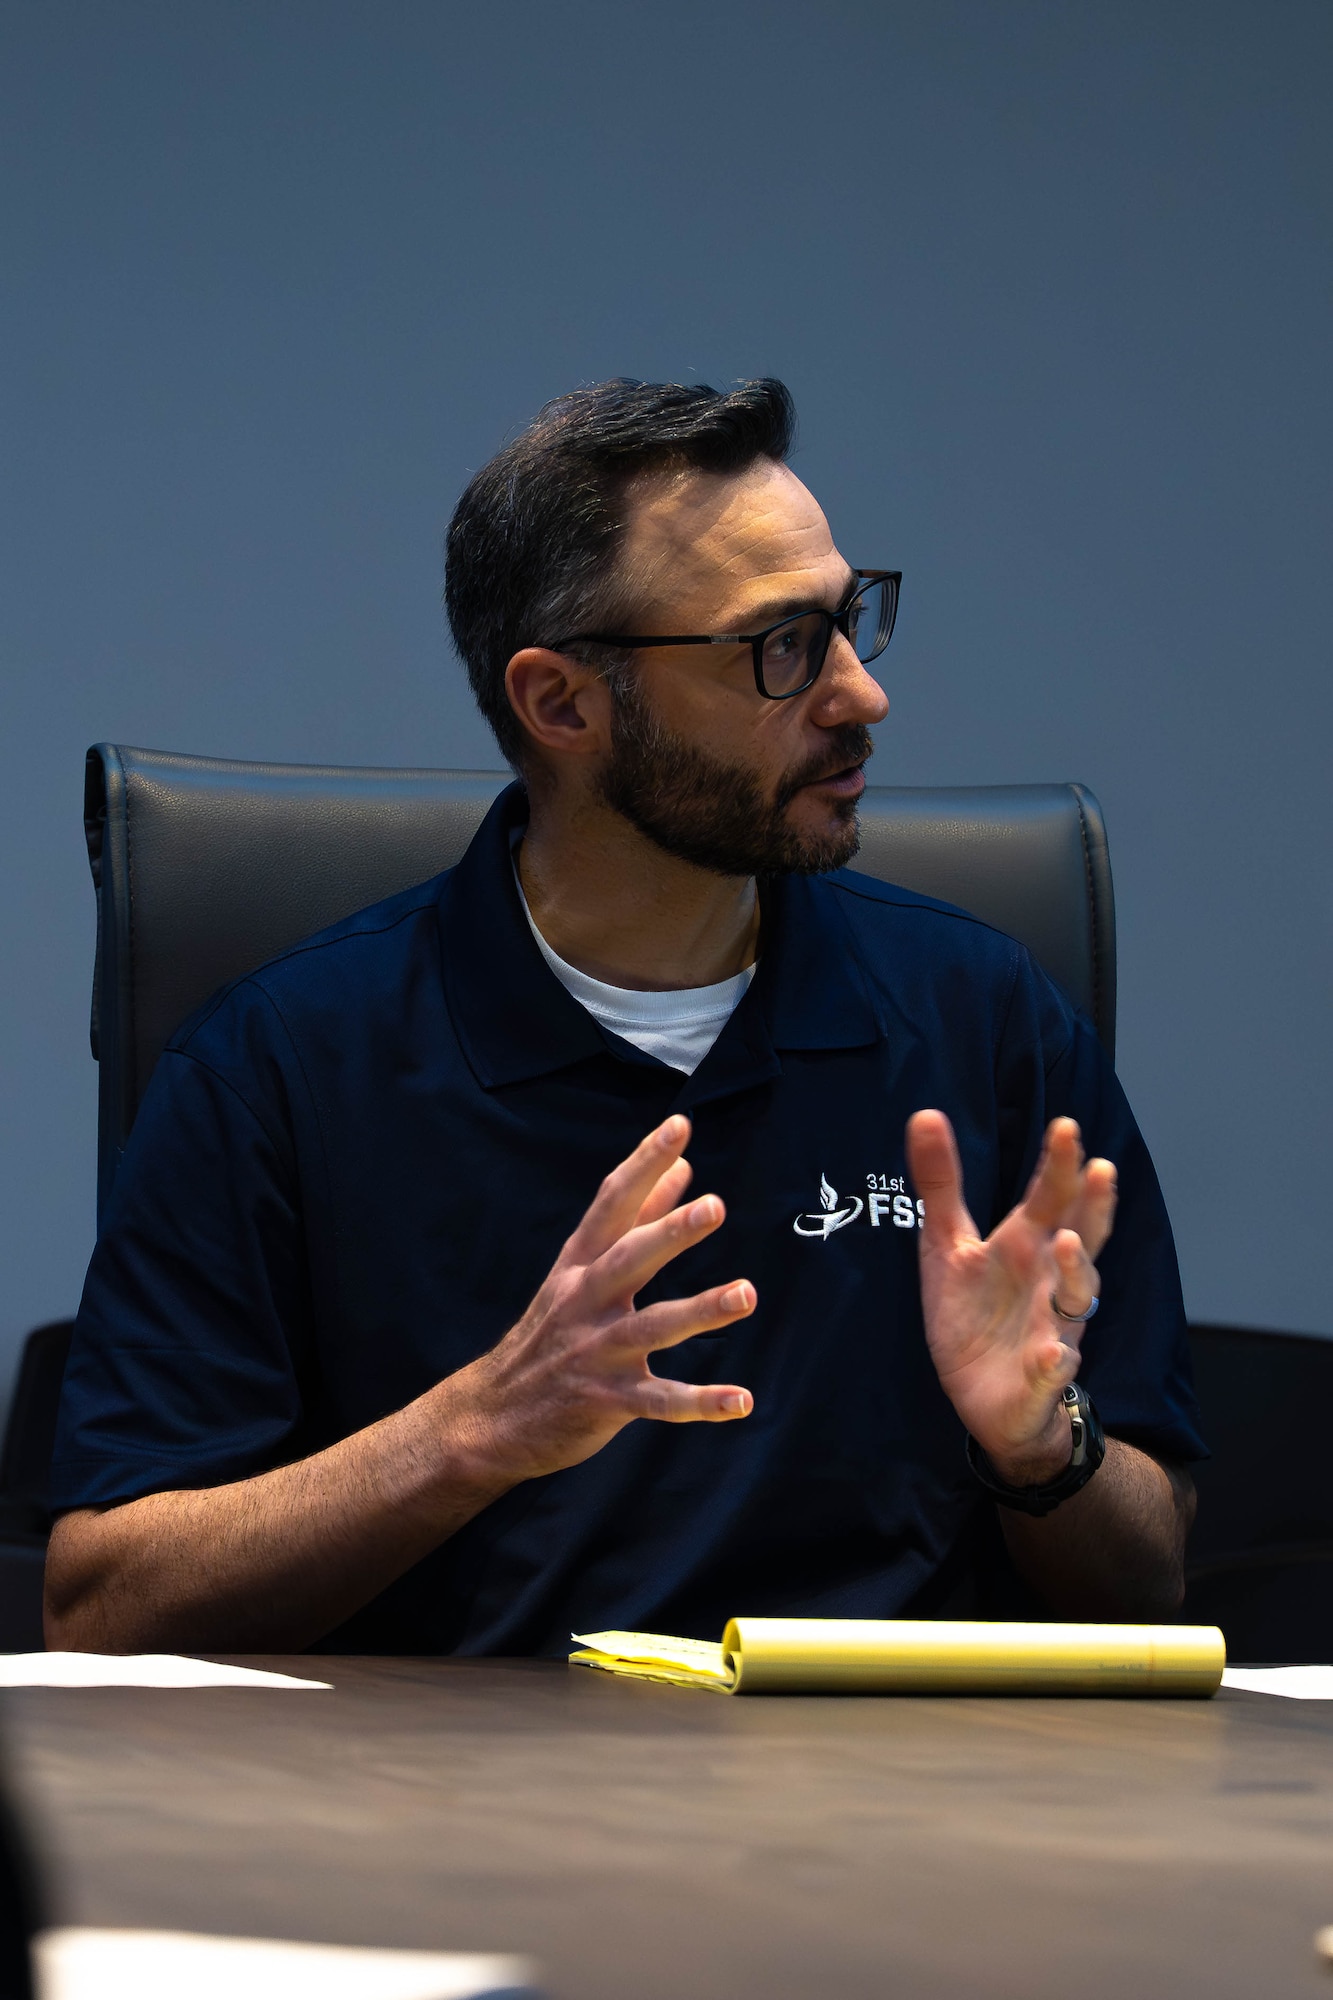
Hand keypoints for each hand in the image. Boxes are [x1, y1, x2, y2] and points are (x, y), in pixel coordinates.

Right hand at [453, 1115, 755, 1486]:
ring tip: (746, 1294)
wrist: (486, 1419)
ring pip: (651, 1328)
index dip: (644, 1164)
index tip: (679, 1127)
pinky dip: (701, 1402)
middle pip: (628, 1259)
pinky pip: (659, 1401)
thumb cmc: (547, 1335)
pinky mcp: (606, 1402)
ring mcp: (594, 1353)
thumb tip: (685, 1168)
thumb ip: (637, 1220)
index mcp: (578, 1266)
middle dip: (669, 1232)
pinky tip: (742, 1400)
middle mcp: (584, 1302)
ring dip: (699, 1310)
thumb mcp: (580, 1273)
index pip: (611, 1204)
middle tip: (715, 1206)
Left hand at [906, 1111, 1116, 1485]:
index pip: (1049, 1199)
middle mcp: (1050, 1280)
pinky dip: (1056, 1362)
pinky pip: (1055, 1369)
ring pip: (1077, 1298)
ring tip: (1068, 1243)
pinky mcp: (1042, 1377)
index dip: (1058, 1165)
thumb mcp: (948, 1243)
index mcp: (1026, 1246)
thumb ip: (941, 1182)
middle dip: (1091, 1206)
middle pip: (1080, 1237)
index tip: (1065, 1126)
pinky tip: (1053, 1353)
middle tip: (1098, 1167)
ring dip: (1076, 1272)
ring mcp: (1054, 1327)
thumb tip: (925, 1113)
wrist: (981, 1396)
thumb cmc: (974, 1311)